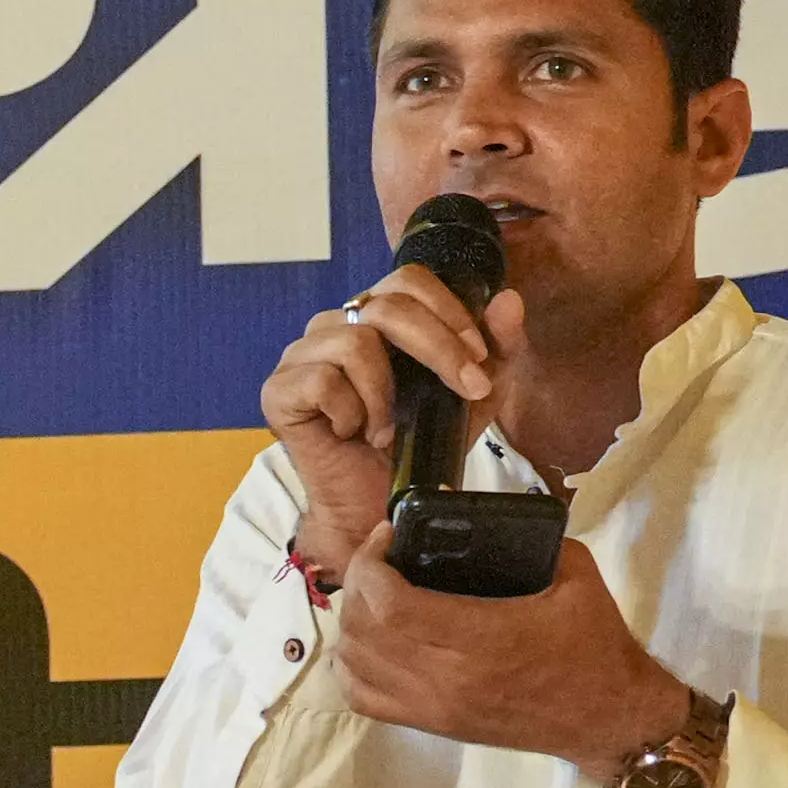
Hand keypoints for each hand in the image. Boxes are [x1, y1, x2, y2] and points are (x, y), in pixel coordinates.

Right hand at [261, 269, 518, 581]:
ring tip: (388, 428)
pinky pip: (322, 381)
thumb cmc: (417, 446)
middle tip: (464, 389)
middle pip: (385, 305)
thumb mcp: (472, 397)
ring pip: (354, 342)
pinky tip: (354, 433)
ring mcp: (300, 356)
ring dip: (385, 394)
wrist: (376, 505)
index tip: (476, 357)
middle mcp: (334, 327)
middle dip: (438, 347)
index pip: (407, 281)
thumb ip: (496, 349)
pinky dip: (350, 412)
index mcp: (375, 318)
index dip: (447, 311)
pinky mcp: (279, 391)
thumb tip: (508, 300)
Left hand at [333, 531, 687, 777]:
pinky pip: (362, 699)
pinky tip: (366, 641)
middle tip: (378, 557)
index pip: (392, 604)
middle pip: (364, 629)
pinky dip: (350, 667)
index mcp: (483, 637)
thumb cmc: (595, 646)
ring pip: (354, 663)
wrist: (608, 717)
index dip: (371, 563)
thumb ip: (534, 542)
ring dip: (351, 622)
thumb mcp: (577, 577)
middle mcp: (447, 677)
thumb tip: (489, 517)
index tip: (385, 536)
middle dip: (359, 582)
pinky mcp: (431, 725)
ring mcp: (433, 706)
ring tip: (373, 594)